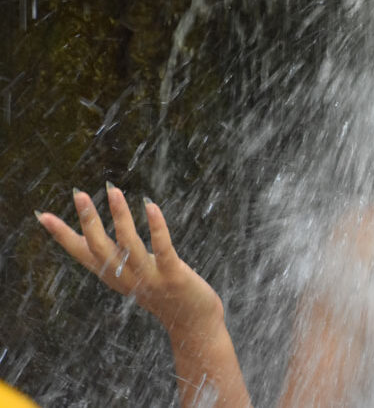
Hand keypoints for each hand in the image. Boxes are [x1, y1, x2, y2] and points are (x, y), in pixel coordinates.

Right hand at [37, 184, 223, 338]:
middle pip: (99, 247)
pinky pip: (163, 248)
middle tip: (79, 193)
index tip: (42, 215)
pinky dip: (156, 227)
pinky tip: (150, 205)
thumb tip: (92, 234)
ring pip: (129, 244)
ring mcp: (149, 277)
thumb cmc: (161, 292)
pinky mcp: (173, 275)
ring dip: (121, 216)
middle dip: (88, 220)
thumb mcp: (130, 275)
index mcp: (112, 276)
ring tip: (113, 190)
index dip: (61, 235)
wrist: (192, 322)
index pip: (81, 253)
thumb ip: (114, 258)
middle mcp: (125, 277)